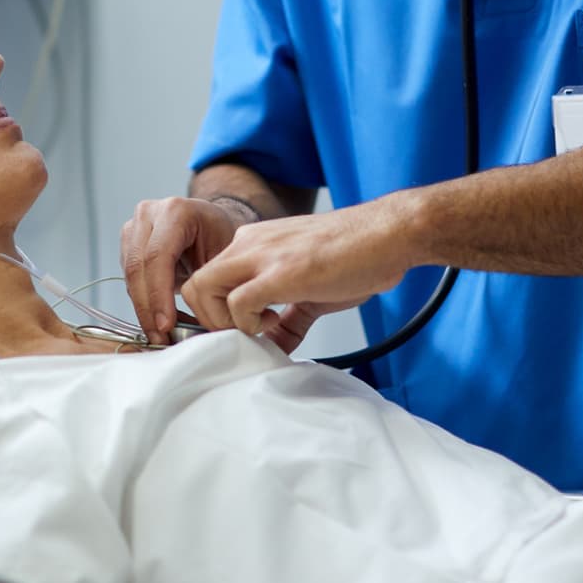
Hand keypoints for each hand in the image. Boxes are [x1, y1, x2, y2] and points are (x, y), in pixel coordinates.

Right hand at [121, 197, 245, 343]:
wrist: (213, 222)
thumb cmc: (222, 236)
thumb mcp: (225, 255)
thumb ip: (210, 284)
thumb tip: (202, 325)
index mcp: (176, 211)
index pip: (158, 256)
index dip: (159, 295)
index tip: (166, 325)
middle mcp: (149, 213)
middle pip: (137, 267)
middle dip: (147, 308)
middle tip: (160, 337)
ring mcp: (134, 226)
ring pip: (129, 275)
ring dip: (142, 308)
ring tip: (160, 335)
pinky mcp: (127, 241)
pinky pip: (129, 278)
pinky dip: (142, 301)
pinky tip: (157, 319)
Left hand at [180, 201, 408, 340]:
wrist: (388, 234)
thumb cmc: (356, 255)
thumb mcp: (311, 288)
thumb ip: (288, 318)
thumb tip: (277, 348)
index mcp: (253, 243)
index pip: (206, 278)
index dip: (213, 312)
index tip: (239, 332)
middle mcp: (249, 243)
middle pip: (193, 284)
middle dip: (209, 320)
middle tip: (242, 336)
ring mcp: (262, 254)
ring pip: (202, 289)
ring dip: (223, 322)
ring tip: (259, 329)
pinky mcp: (281, 272)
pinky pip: (237, 303)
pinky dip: (247, 324)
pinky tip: (274, 324)